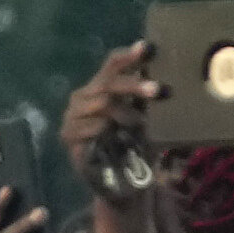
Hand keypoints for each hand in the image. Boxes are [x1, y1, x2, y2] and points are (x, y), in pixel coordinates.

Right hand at [59, 44, 156, 188]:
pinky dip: (111, 130)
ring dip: (127, 113)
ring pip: (104, 103)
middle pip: (109, 82)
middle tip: (158, 90)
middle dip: (135, 85)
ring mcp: (73, 115)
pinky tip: (117, 138)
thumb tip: (165, 75)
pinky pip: (94, 125)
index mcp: (100, 86)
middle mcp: (83, 96)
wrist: (119, 184)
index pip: (113, 64)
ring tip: (141, 125)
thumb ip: (145, 97)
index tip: (149, 48)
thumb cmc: (132, 146)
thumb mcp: (142, 116)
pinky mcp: (69, 135)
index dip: (130, 55)